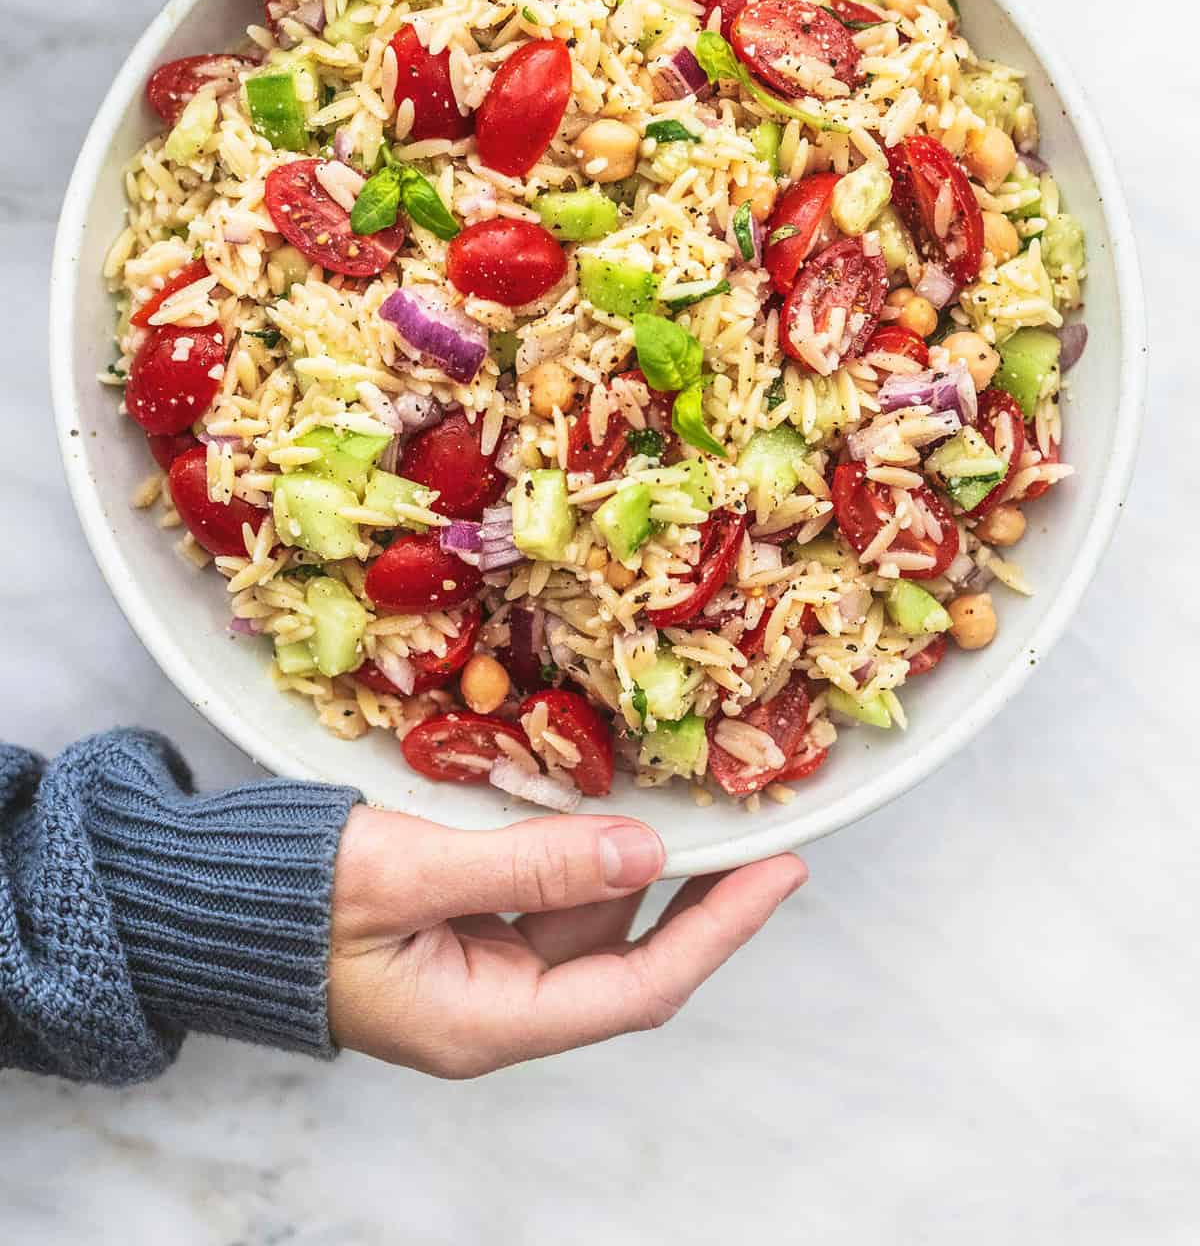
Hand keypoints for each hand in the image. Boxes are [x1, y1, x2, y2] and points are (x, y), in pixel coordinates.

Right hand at [328, 805, 805, 1077]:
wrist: (200, 907)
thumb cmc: (290, 899)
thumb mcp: (412, 874)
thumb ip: (529, 866)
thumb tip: (643, 850)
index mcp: (488, 1023)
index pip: (640, 986)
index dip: (719, 930)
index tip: (780, 872)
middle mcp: (495, 1009)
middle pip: (625, 961)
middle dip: (698, 900)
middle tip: (762, 834)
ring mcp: (476, 973)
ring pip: (586, 925)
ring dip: (639, 872)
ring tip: (697, 808)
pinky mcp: (458, 934)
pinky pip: (542, 901)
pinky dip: (581, 860)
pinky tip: (605, 814)